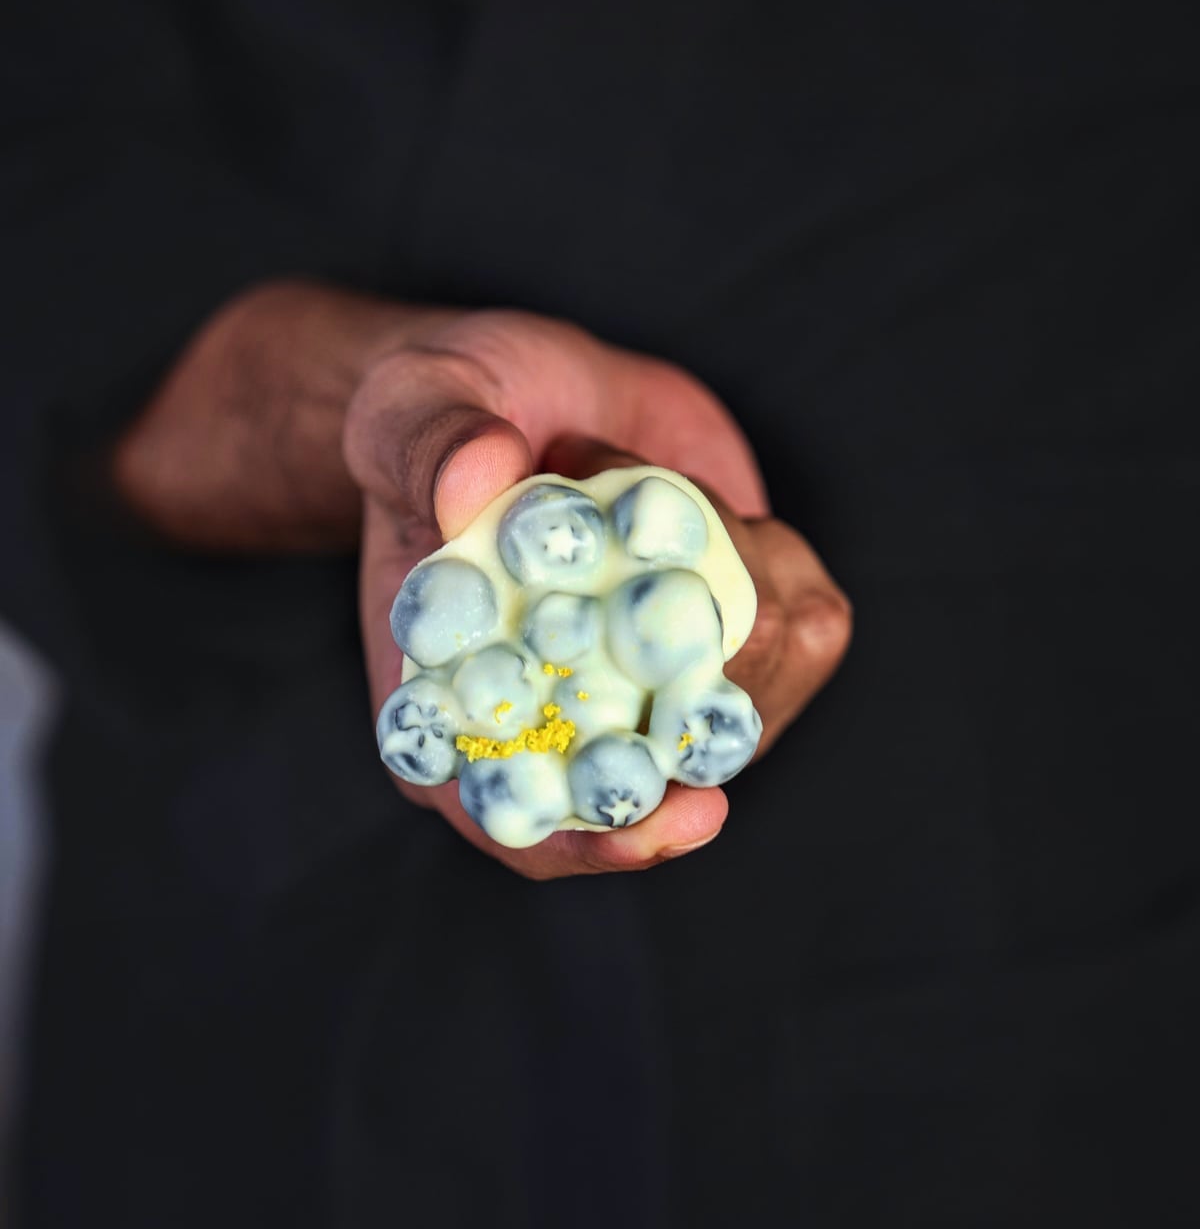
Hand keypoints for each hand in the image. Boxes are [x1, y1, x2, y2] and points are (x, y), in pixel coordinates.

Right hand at [110, 279, 849, 878]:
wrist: (526, 392)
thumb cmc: (441, 416)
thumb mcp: (408, 407)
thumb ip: (430, 447)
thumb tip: (477, 479)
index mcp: (466, 718)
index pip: (535, 829)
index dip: (609, 837)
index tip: (684, 812)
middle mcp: (571, 731)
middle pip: (674, 769)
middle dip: (699, 666)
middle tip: (679, 542)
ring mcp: (663, 698)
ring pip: (760, 697)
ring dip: (732, 580)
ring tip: (650, 496)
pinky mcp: (741, 650)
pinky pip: (807, 632)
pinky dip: (773, 556)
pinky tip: (704, 509)